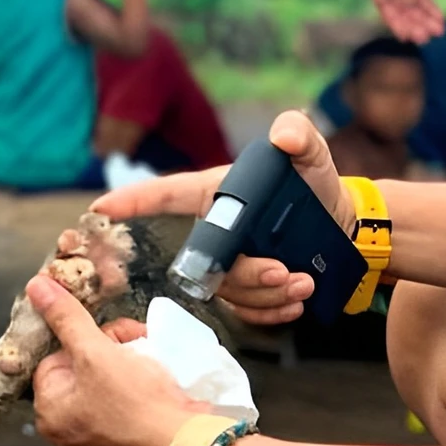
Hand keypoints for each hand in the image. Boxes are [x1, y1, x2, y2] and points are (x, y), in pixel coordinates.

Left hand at [28, 276, 206, 445]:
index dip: (78, 337)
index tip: (101, 329)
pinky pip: (126, 388)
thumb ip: (66, 318)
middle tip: (133, 340)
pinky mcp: (128, 427)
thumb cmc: (135, 405)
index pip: (53, 356)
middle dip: (110, 343)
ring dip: (129, 352)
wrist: (188, 444)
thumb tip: (36, 287)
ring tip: (150, 351)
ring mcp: (100, 428)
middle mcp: (70, 424)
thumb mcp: (95, 352)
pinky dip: (141, 372)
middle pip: (82, 361)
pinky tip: (158, 368)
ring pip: (107, 370)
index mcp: (50, 412)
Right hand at [89, 110, 354, 324]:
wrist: (344, 228)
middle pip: (206, 261)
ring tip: (304, 283)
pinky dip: (271, 312)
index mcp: (215, 195)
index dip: (131, 201)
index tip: (100, 209)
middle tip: (283, 271)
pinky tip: (295, 303)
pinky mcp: (246, 291)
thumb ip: (299, 134)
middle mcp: (214, 232)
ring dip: (266, 293)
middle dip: (245, 273)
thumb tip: (284, 137)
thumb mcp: (311, 153)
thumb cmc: (316, 184)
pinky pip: (245, 312)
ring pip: (228, 291)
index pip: (165, 195)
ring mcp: (228, 264)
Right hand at [367, 0, 445, 42]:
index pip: (383, 0)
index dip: (393, 18)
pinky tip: (438, 19)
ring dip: (422, 18)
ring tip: (436, 33)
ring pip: (412, 3)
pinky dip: (429, 7)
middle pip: (398, 5)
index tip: (404, 35)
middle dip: (411, 22)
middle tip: (426, 38)